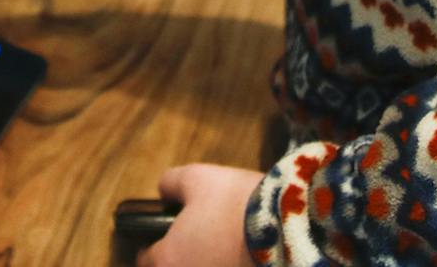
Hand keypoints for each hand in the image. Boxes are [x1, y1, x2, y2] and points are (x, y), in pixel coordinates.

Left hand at [138, 165, 264, 266]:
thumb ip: (171, 184)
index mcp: (168, 260)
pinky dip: (234, 264)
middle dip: (182, 258)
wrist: (291, 227)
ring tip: (226, 246)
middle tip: (198, 240)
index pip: (145, 260)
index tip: (167, 235)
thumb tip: (163, 191)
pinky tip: (245, 255)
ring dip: (207, 262)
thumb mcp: (198, 178)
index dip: (153, 244)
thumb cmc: (236, 202)